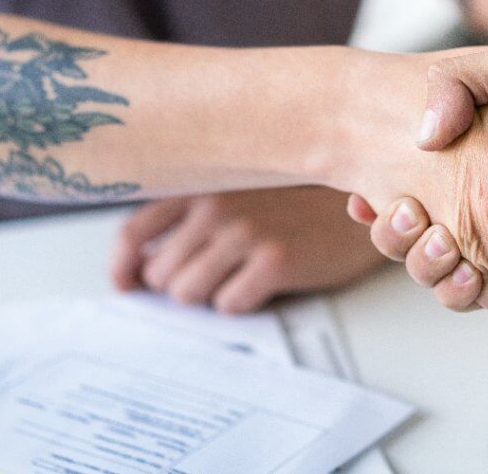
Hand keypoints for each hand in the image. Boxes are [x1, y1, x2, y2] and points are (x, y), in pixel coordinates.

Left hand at [110, 187, 385, 312]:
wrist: (363, 202)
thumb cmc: (300, 201)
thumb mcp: (240, 190)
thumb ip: (192, 214)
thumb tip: (142, 265)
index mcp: (201, 184)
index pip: (132, 231)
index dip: (124, 267)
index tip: (128, 285)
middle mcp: (216, 204)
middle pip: (161, 273)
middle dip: (182, 284)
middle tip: (216, 275)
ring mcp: (245, 232)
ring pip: (189, 293)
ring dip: (211, 295)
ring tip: (242, 277)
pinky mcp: (275, 260)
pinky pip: (230, 304)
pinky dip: (244, 302)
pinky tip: (266, 282)